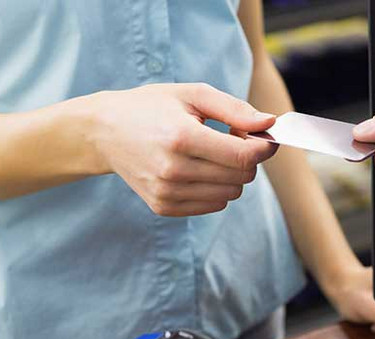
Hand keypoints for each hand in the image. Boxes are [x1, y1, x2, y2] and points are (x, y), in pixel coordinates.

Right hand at [91, 83, 278, 215]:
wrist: (104, 131)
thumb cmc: (152, 107)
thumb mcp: (193, 94)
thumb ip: (235, 109)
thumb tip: (270, 124)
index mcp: (182, 137)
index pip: (244, 157)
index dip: (263, 147)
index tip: (264, 136)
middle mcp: (174, 170)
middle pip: (242, 177)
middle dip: (247, 158)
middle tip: (231, 137)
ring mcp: (167, 192)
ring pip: (231, 194)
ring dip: (232, 174)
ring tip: (211, 152)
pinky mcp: (163, 207)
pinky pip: (214, 205)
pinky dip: (216, 188)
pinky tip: (198, 167)